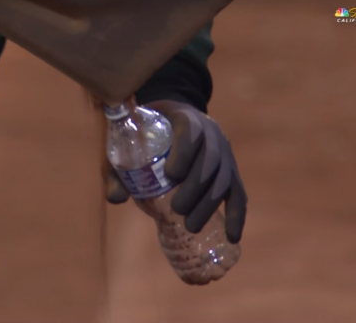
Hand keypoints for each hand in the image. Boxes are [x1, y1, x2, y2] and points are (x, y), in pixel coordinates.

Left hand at [106, 99, 246, 243]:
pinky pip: (239, 193)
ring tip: (191, 226)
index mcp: (185, 118)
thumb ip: (119, 168)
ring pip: (224, 179)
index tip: (170, 174)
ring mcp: (224, 153)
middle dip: (196, 187)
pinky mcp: (231, 171)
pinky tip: (232, 237)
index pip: (190, 130)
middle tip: (176, 209)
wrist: (176, 120)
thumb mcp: (130, 142)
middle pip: (211, 160)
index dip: (184, 152)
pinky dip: (237, 215)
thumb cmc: (149, 133)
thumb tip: (116, 199)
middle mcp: (211, 133)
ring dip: (209, 204)